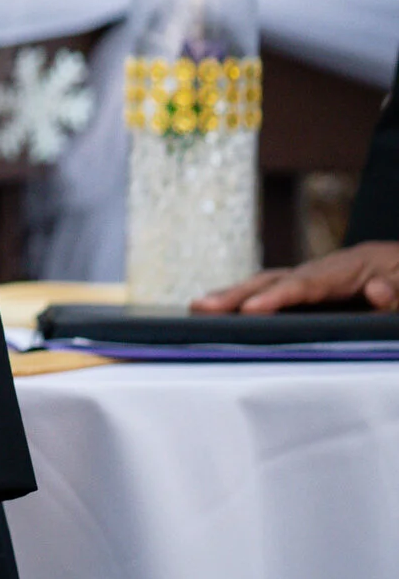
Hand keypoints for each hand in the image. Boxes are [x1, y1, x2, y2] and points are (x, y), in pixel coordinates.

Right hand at [192, 241, 398, 312]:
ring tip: (199, 306)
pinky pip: (272, 292)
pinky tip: (221, 307)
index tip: (248, 309)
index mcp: (349, 269)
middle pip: (274, 280)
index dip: (276, 297)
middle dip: (237, 294)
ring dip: (232, 295)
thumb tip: (377, 292)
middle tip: (202, 307)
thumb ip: (394, 292)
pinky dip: (244, 298)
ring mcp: (313, 278)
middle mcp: (323, 269)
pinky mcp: (310, 292)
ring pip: (267, 284)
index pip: (306, 284)